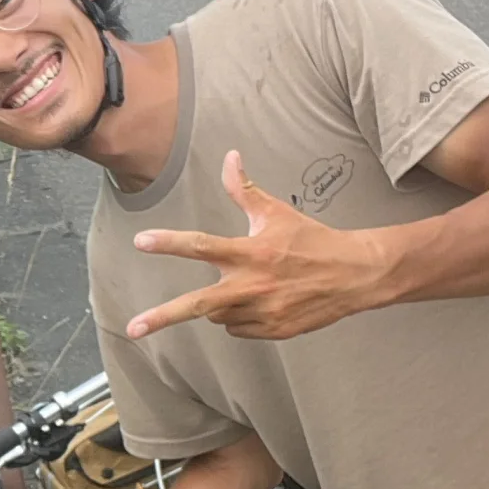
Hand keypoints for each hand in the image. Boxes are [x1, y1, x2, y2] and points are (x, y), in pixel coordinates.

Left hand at [126, 151, 388, 341]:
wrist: (356, 276)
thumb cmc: (312, 240)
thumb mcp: (276, 212)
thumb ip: (245, 190)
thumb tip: (230, 157)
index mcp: (251, 252)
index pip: (202, 245)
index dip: (169, 242)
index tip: (140, 241)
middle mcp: (253, 286)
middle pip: (198, 304)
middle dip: (163, 316)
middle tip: (132, 328)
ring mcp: (263, 313)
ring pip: (217, 315)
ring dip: (218, 304)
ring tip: (246, 286)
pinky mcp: (273, 332)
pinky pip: (237, 329)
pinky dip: (238, 318)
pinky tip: (260, 301)